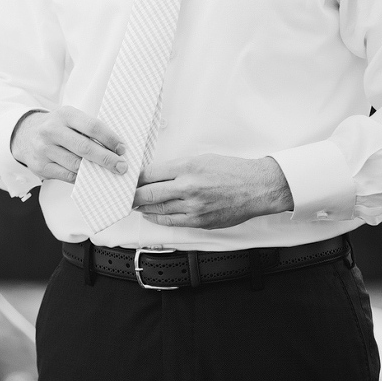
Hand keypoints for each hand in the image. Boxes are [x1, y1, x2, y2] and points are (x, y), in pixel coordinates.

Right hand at [10, 106, 127, 183]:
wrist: (25, 135)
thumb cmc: (56, 127)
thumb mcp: (70, 118)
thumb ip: (88, 129)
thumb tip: (115, 148)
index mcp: (64, 115)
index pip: (92, 126)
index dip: (110, 138)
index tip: (122, 149)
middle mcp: (52, 130)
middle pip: (85, 148)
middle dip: (107, 159)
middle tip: (121, 167)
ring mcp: (44, 149)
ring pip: (76, 164)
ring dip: (95, 171)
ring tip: (109, 173)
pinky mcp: (41, 166)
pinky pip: (67, 176)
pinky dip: (82, 178)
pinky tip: (91, 178)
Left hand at [133, 155, 293, 228]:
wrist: (256, 188)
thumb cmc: (231, 170)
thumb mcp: (201, 159)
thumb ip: (177, 167)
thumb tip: (156, 174)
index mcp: (187, 167)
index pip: (150, 173)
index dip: (136, 177)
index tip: (129, 178)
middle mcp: (188, 188)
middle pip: (148, 194)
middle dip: (133, 195)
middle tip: (125, 194)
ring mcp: (193, 207)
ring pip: (157, 210)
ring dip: (142, 208)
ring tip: (134, 205)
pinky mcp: (199, 221)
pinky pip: (171, 222)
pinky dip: (157, 219)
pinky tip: (150, 216)